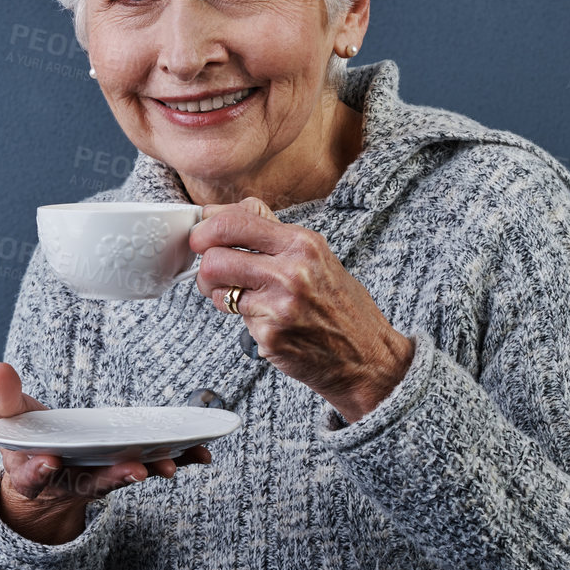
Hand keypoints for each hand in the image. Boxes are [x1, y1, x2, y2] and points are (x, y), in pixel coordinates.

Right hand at [0, 362, 212, 544]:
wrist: (41, 469)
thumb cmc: (22, 439)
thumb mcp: (4, 420)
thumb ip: (1, 397)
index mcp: (35, 472)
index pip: (36, 475)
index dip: (41, 470)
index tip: (48, 462)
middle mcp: (71, 480)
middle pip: (92, 483)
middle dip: (113, 477)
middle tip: (133, 471)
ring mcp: (101, 476)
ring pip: (126, 475)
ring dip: (149, 469)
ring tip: (168, 465)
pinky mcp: (126, 466)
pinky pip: (153, 464)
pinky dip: (177, 459)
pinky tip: (201, 453)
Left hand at [189, 198, 414, 423]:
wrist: (367, 357)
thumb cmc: (341, 307)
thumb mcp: (316, 256)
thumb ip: (271, 233)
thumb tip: (224, 212)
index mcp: (302, 243)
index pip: (234, 221)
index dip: (206, 228)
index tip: (202, 236)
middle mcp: (291, 271)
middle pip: (213, 256)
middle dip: (205, 265)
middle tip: (214, 272)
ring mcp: (279, 305)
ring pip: (214, 287)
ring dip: (217, 293)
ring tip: (239, 297)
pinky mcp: (270, 335)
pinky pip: (234, 318)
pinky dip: (243, 319)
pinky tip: (266, 321)